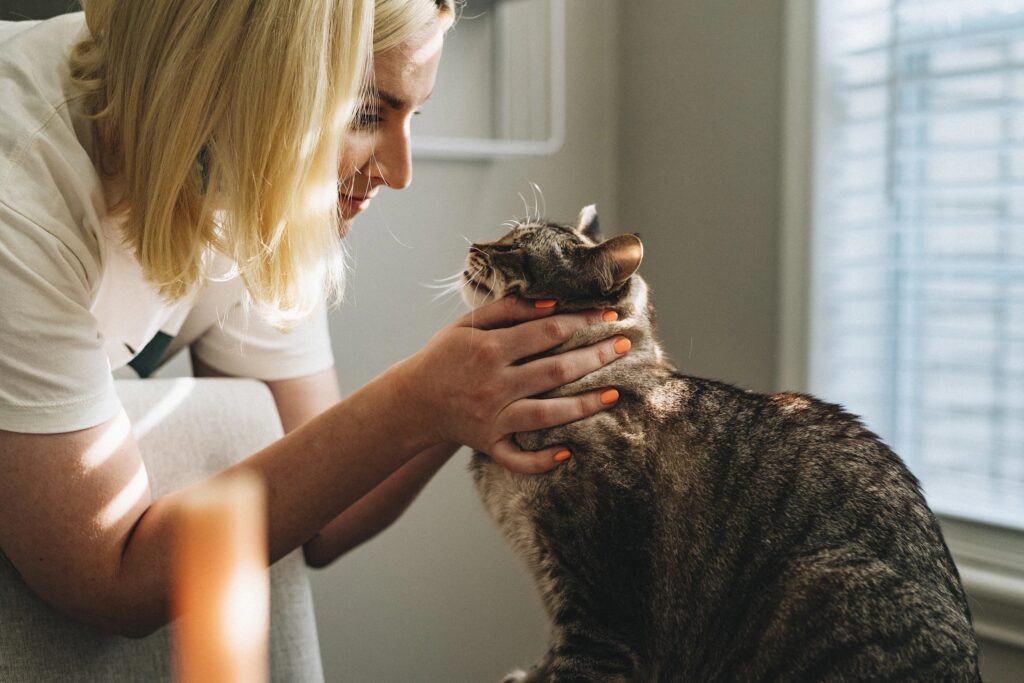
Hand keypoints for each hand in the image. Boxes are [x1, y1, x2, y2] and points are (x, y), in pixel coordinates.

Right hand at [397, 296, 628, 473]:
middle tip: (625, 346)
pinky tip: (567, 452)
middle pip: (555, 371)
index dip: (583, 321)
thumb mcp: (469, 324)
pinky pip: (518, 459)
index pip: (548, 331)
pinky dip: (541, 460)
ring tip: (614, 394)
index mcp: (490, 349)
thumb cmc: (445, 356)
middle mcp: (494, 384)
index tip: (609, 315)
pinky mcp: (489, 444)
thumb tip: (553, 303)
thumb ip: (509, 309)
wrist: (412, 400)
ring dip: (583, 405)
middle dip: (595, 356)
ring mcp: (493, 418)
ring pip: (546, 415)